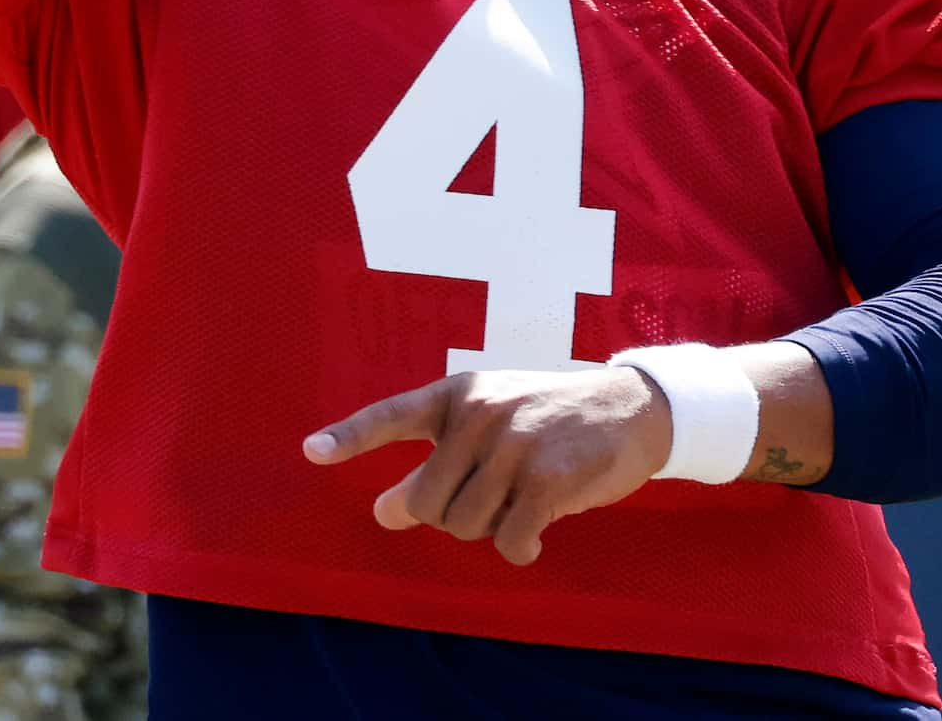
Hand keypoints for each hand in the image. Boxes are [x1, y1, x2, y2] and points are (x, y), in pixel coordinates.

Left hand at [304, 365, 672, 566]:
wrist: (631, 408)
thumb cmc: (549, 420)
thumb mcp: (489, 427)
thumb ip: (436, 463)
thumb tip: (382, 512)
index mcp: (459, 394)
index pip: (392, 416)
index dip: (350, 438)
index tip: (311, 452)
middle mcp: (479, 414)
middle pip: (426, 503)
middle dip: (451, 517)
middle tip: (489, 499)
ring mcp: (512, 445)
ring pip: (465, 526)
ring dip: (490, 529)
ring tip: (521, 500)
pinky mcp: (546, 480)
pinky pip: (509, 542)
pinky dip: (522, 548)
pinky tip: (540, 529)